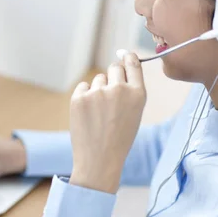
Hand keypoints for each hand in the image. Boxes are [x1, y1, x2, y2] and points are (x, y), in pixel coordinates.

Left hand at [69, 53, 145, 193]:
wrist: (99, 161)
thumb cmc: (119, 139)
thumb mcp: (135, 114)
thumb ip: (130, 90)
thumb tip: (121, 62)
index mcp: (138, 94)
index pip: (133, 64)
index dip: (128, 58)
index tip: (125, 55)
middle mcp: (119, 90)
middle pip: (114, 67)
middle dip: (112, 77)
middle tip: (109, 96)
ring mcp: (98, 93)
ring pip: (98, 80)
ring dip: (98, 91)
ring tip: (99, 114)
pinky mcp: (79, 97)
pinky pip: (83, 87)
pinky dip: (84, 97)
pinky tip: (88, 115)